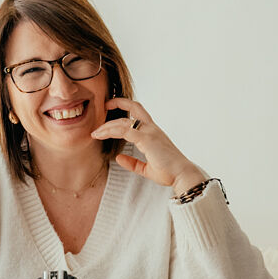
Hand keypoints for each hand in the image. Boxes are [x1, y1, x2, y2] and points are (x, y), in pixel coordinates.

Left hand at [90, 98, 206, 195]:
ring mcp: (150, 132)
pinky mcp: (147, 139)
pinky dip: (112, 131)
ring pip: (124, 121)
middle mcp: (152, 129)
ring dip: (108, 126)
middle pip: (134, 107)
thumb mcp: (146, 168)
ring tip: (96, 132)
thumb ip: (132, 162)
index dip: (125, 106)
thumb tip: (118, 157)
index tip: (111, 107)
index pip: (139, 113)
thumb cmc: (169, 172)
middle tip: (102, 107)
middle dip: (117, 102)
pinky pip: (125, 131)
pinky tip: (102, 136)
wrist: (182, 175)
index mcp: (153, 132)